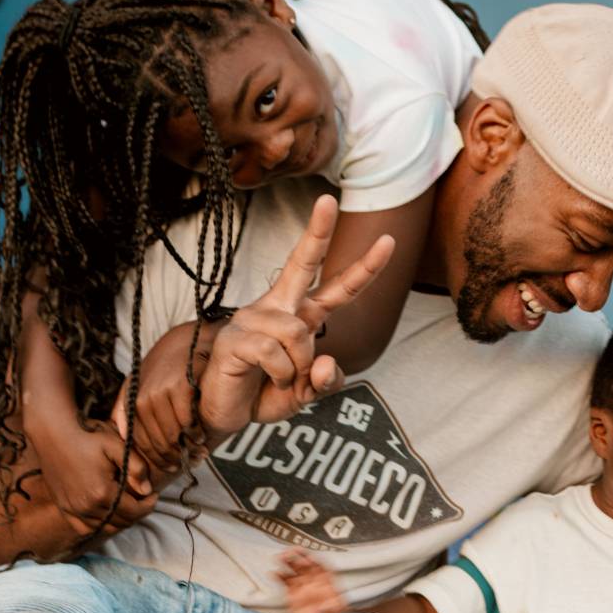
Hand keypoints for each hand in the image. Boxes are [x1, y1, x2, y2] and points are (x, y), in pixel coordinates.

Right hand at [38, 418, 144, 534]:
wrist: (54, 434)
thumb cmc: (88, 437)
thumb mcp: (117, 446)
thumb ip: (136, 468)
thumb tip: (147, 490)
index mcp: (102, 493)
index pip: (134, 511)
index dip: (148, 505)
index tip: (153, 494)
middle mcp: (86, 507)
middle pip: (121, 522)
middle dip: (137, 512)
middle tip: (143, 499)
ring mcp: (73, 510)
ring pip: (105, 528)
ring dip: (120, 519)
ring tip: (127, 504)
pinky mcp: (64, 508)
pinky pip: (85, 528)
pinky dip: (99, 525)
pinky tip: (106, 512)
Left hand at [122, 319, 217, 475]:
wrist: (192, 338)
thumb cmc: (169, 366)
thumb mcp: (143, 382)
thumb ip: (128, 407)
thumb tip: (121, 435)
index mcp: (132, 399)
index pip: (138, 439)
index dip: (153, 457)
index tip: (168, 466)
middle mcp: (142, 397)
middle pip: (155, 440)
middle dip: (170, 457)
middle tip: (184, 464)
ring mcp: (160, 391)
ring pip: (170, 434)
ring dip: (184, 448)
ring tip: (196, 453)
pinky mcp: (180, 387)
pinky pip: (186, 421)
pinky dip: (194, 433)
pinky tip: (200, 437)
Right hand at [197, 195, 394, 439]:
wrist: (224, 413)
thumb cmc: (265, 393)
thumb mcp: (307, 393)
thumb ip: (326, 381)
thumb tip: (326, 362)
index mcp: (300, 316)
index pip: (337, 288)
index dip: (364, 268)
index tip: (388, 240)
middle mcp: (278, 308)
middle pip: (301, 263)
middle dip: (317, 232)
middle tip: (328, 199)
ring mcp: (254, 319)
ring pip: (297, 334)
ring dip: (298, 367)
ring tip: (281, 380)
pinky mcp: (234, 337)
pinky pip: (274, 353)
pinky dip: (280, 376)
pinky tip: (265, 379)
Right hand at [279, 550, 348, 612]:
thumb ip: (329, 611)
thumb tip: (322, 608)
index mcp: (328, 584)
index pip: (322, 568)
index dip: (315, 560)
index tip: (308, 556)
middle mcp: (315, 584)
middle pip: (307, 567)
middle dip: (299, 558)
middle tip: (290, 552)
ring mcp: (304, 590)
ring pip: (295, 572)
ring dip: (288, 562)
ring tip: (280, 557)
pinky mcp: (294, 597)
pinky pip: (286, 583)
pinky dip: (279, 577)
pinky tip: (273, 573)